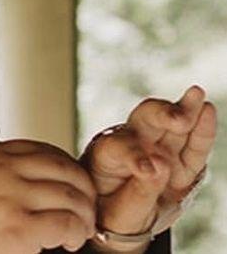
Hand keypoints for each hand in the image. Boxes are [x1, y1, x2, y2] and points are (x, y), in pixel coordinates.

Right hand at [0, 139, 96, 253]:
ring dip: (84, 214)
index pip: (43, 148)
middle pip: (62, 167)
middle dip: (84, 188)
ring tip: (80, 229)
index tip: (73, 184)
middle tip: (87, 207)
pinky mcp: (18, 228)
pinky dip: (76, 233)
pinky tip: (69, 242)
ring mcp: (9, 197)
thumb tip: (41, 172)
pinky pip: (65, 224)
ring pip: (69, 195)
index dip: (67, 166)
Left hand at [82, 85, 216, 238]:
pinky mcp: (179, 160)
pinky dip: (201, 129)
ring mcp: (156, 147)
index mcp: (105, 155)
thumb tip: (161, 166)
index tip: (149, 170)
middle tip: (177, 119)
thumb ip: (140, 190)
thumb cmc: (114, 213)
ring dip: (184, 110)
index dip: (134, 156)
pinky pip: (191, 145)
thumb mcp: (120, 212)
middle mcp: (131, 142)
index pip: (120, 147)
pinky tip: (207, 110)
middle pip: (144, 120)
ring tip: (197, 95)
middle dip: (161, 115)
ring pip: (170, 124)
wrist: (122, 217)